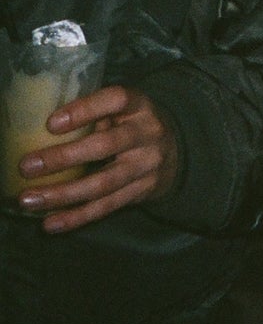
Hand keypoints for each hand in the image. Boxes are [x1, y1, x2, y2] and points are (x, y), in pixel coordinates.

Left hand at [18, 83, 178, 231]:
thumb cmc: (132, 124)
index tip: (51, 124)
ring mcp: (146, 166)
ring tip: (29, 199)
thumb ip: (93, 114)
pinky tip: (50, 222)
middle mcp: (147, 134)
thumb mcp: (121, 109)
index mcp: (138, 106)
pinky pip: (106, 207)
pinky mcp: (141, 192)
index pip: (115, 100)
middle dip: (62, 158)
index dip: (84, 111)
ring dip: (62, 194)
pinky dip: (76, 216)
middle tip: (27, 167)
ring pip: (102, 184)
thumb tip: (40, 129)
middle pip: (105, 146)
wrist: (175, 150)